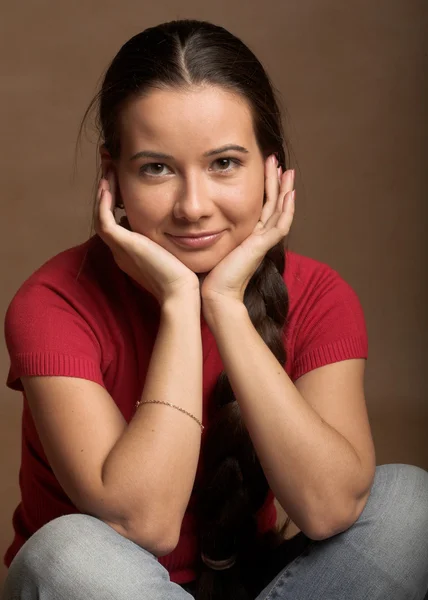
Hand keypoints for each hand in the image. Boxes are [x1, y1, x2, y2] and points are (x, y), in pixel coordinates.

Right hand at [94, 171, 199, 305]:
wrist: (182, 291)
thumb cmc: (185, 275)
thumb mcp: (173, 250)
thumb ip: (168, 237)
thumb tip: (175, 220)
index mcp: (132, 253)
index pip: (117, 223)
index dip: (117, 202)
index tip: (123, 183)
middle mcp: (122, 250)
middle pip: (105, 217)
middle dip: (107, 193)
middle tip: (110, 170)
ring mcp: (120, 249)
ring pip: (101, 216)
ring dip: (102, 194)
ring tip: (108, 172)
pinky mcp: (123, 246)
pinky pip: (104, 221)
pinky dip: (103, 204)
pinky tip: (108, 187)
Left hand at [200, 154, 294, 306]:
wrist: (215, 295)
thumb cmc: (208, 275)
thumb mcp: (210, 245)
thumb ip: (207, 231)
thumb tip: (191, 218)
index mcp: (247, 237)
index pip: (259, 207)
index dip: (262, 188)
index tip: (262, 169)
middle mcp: (258, 238)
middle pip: (272, 204)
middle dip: (275, 182)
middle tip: (276, 161)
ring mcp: (262, 242)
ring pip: (280, 211)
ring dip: (283, 190)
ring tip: (286, 170)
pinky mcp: (262, 247)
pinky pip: (280, 225)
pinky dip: (286, 210)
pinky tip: (289, 194)